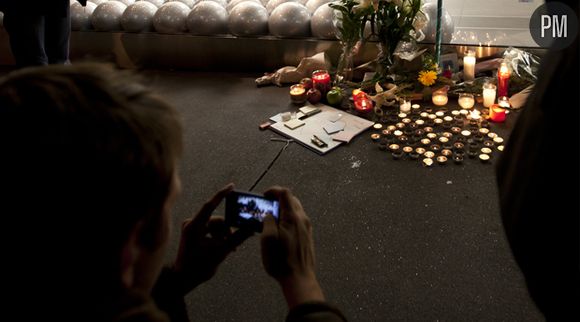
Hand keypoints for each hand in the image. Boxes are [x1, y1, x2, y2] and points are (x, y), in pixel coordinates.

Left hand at [172, 184, 252, 294]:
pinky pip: (209, 230)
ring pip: (214, 226)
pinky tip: (224, 247)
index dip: (221, 195)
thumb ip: (237, 238)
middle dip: (227, 230)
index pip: (209, 205)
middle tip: (236, 240)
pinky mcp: (193, 234)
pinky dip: (218, 237)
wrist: (183, 279)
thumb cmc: (199, 266)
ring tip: (230, 249)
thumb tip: (250, 229)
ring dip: (224, 235)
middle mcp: (191, 224)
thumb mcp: (221, 251)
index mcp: (194, 225)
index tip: (232, 186)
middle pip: (216, 220)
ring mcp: (191, 228)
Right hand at [261, 187, 324, 308]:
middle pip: (291, 200)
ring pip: (295, 210)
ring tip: (270, 219)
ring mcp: (307, 228)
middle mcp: (302, 219)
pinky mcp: (307, 236)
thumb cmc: (281, 261)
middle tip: (265, 206)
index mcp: (292, 217)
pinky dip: (287, 219)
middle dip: (278, 200)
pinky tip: (279, 230)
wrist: (299, 279)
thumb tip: (269, 214)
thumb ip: (268, 221)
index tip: (264, 196)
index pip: (285, 193)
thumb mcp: (267, 239)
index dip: (273, 190)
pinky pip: (297, 221)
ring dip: (283, 210)